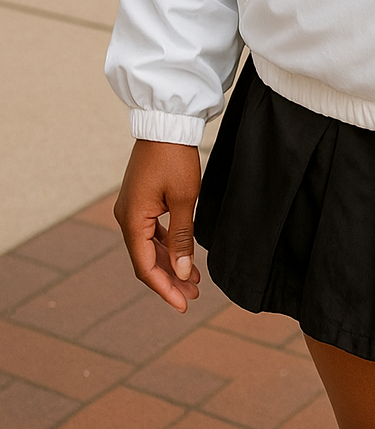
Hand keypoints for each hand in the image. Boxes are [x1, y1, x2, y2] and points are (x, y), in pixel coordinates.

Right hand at [114, 140, 201, 312]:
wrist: (166, 124)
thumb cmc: (175, 158)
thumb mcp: (185, 200)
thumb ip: (182, 238)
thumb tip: (184, 272)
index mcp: (132, 220)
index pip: (145, 266)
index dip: (164, 288)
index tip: (183, 304)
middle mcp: (126, 217)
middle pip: (146, 260)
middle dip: (169, 280)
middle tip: (194, 296)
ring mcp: (132, 209)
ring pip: (149, 247)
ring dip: (170, 264)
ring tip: (194, 281)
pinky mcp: (141, 201)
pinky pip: (151, 232)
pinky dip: (167, 246)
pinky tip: (183, 256)